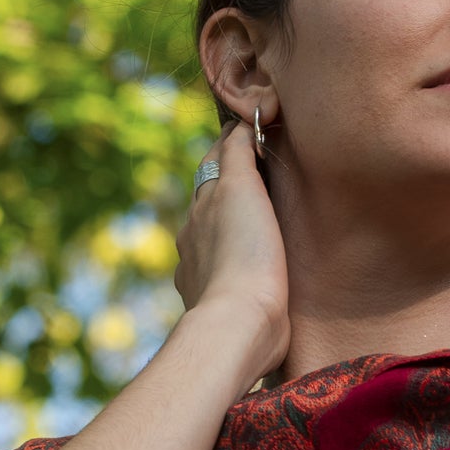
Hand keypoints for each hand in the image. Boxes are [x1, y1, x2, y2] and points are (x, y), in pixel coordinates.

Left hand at [177, 119, 290, 378]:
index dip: (230, 145)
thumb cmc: (244, 253)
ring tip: (255, 223)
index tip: (247, 130)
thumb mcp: (241, 189)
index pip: (213, 164)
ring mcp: (202, 273)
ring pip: (214, 238)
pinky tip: (251, 270)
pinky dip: (237, 263)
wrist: (239, 323)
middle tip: (255, 173)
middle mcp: (194, 238)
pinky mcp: (218, 304)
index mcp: (201, 206)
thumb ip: (236, 154)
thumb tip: (237, 125)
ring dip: (231, 227)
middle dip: (228, 185)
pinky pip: (225, 273)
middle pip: (210, 200)